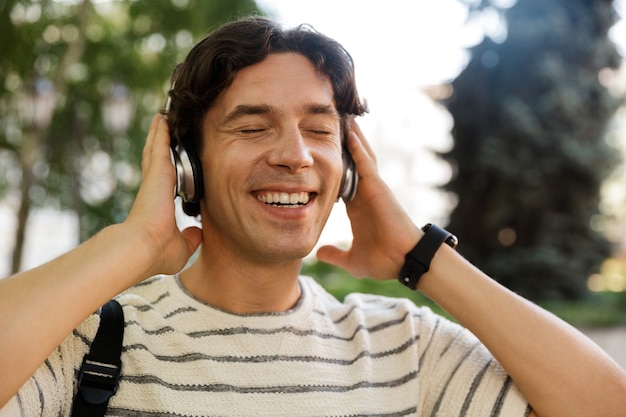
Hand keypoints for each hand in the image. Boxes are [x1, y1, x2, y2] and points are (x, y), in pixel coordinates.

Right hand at [125, 114, 201, 275]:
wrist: (142, 247)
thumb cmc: (157, 252)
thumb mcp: (181, 247)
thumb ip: (190, 239)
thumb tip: (197, 234)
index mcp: (159, 205)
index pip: (163, 183)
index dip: (165, 172)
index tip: (169, 164)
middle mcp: (155, 189)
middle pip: (157, 161)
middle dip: (160, 146)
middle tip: (161, 131)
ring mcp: (154, 178)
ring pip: (156, 149)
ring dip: (159, 134)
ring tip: (161, 119)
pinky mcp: (157, 171)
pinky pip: (160, 144)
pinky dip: (161, 132)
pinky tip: (162, 119)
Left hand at [317, 119, 420, 279]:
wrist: (404, 261)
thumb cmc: (384, 261)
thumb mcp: (352, 259)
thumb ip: (335, 255)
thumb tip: (318, 252)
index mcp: (356, 207)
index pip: (339, 181)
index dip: (329, 167)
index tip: (316, 154)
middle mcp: (363, 194)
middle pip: (350, 163)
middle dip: (341, 146)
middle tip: (329, 125)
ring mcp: (372, 189)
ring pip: (359, 157)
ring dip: (351, 138)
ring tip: (341, 117)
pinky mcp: (379, 187)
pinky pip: (366, 164)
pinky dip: (358, 148)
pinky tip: (351, 133)